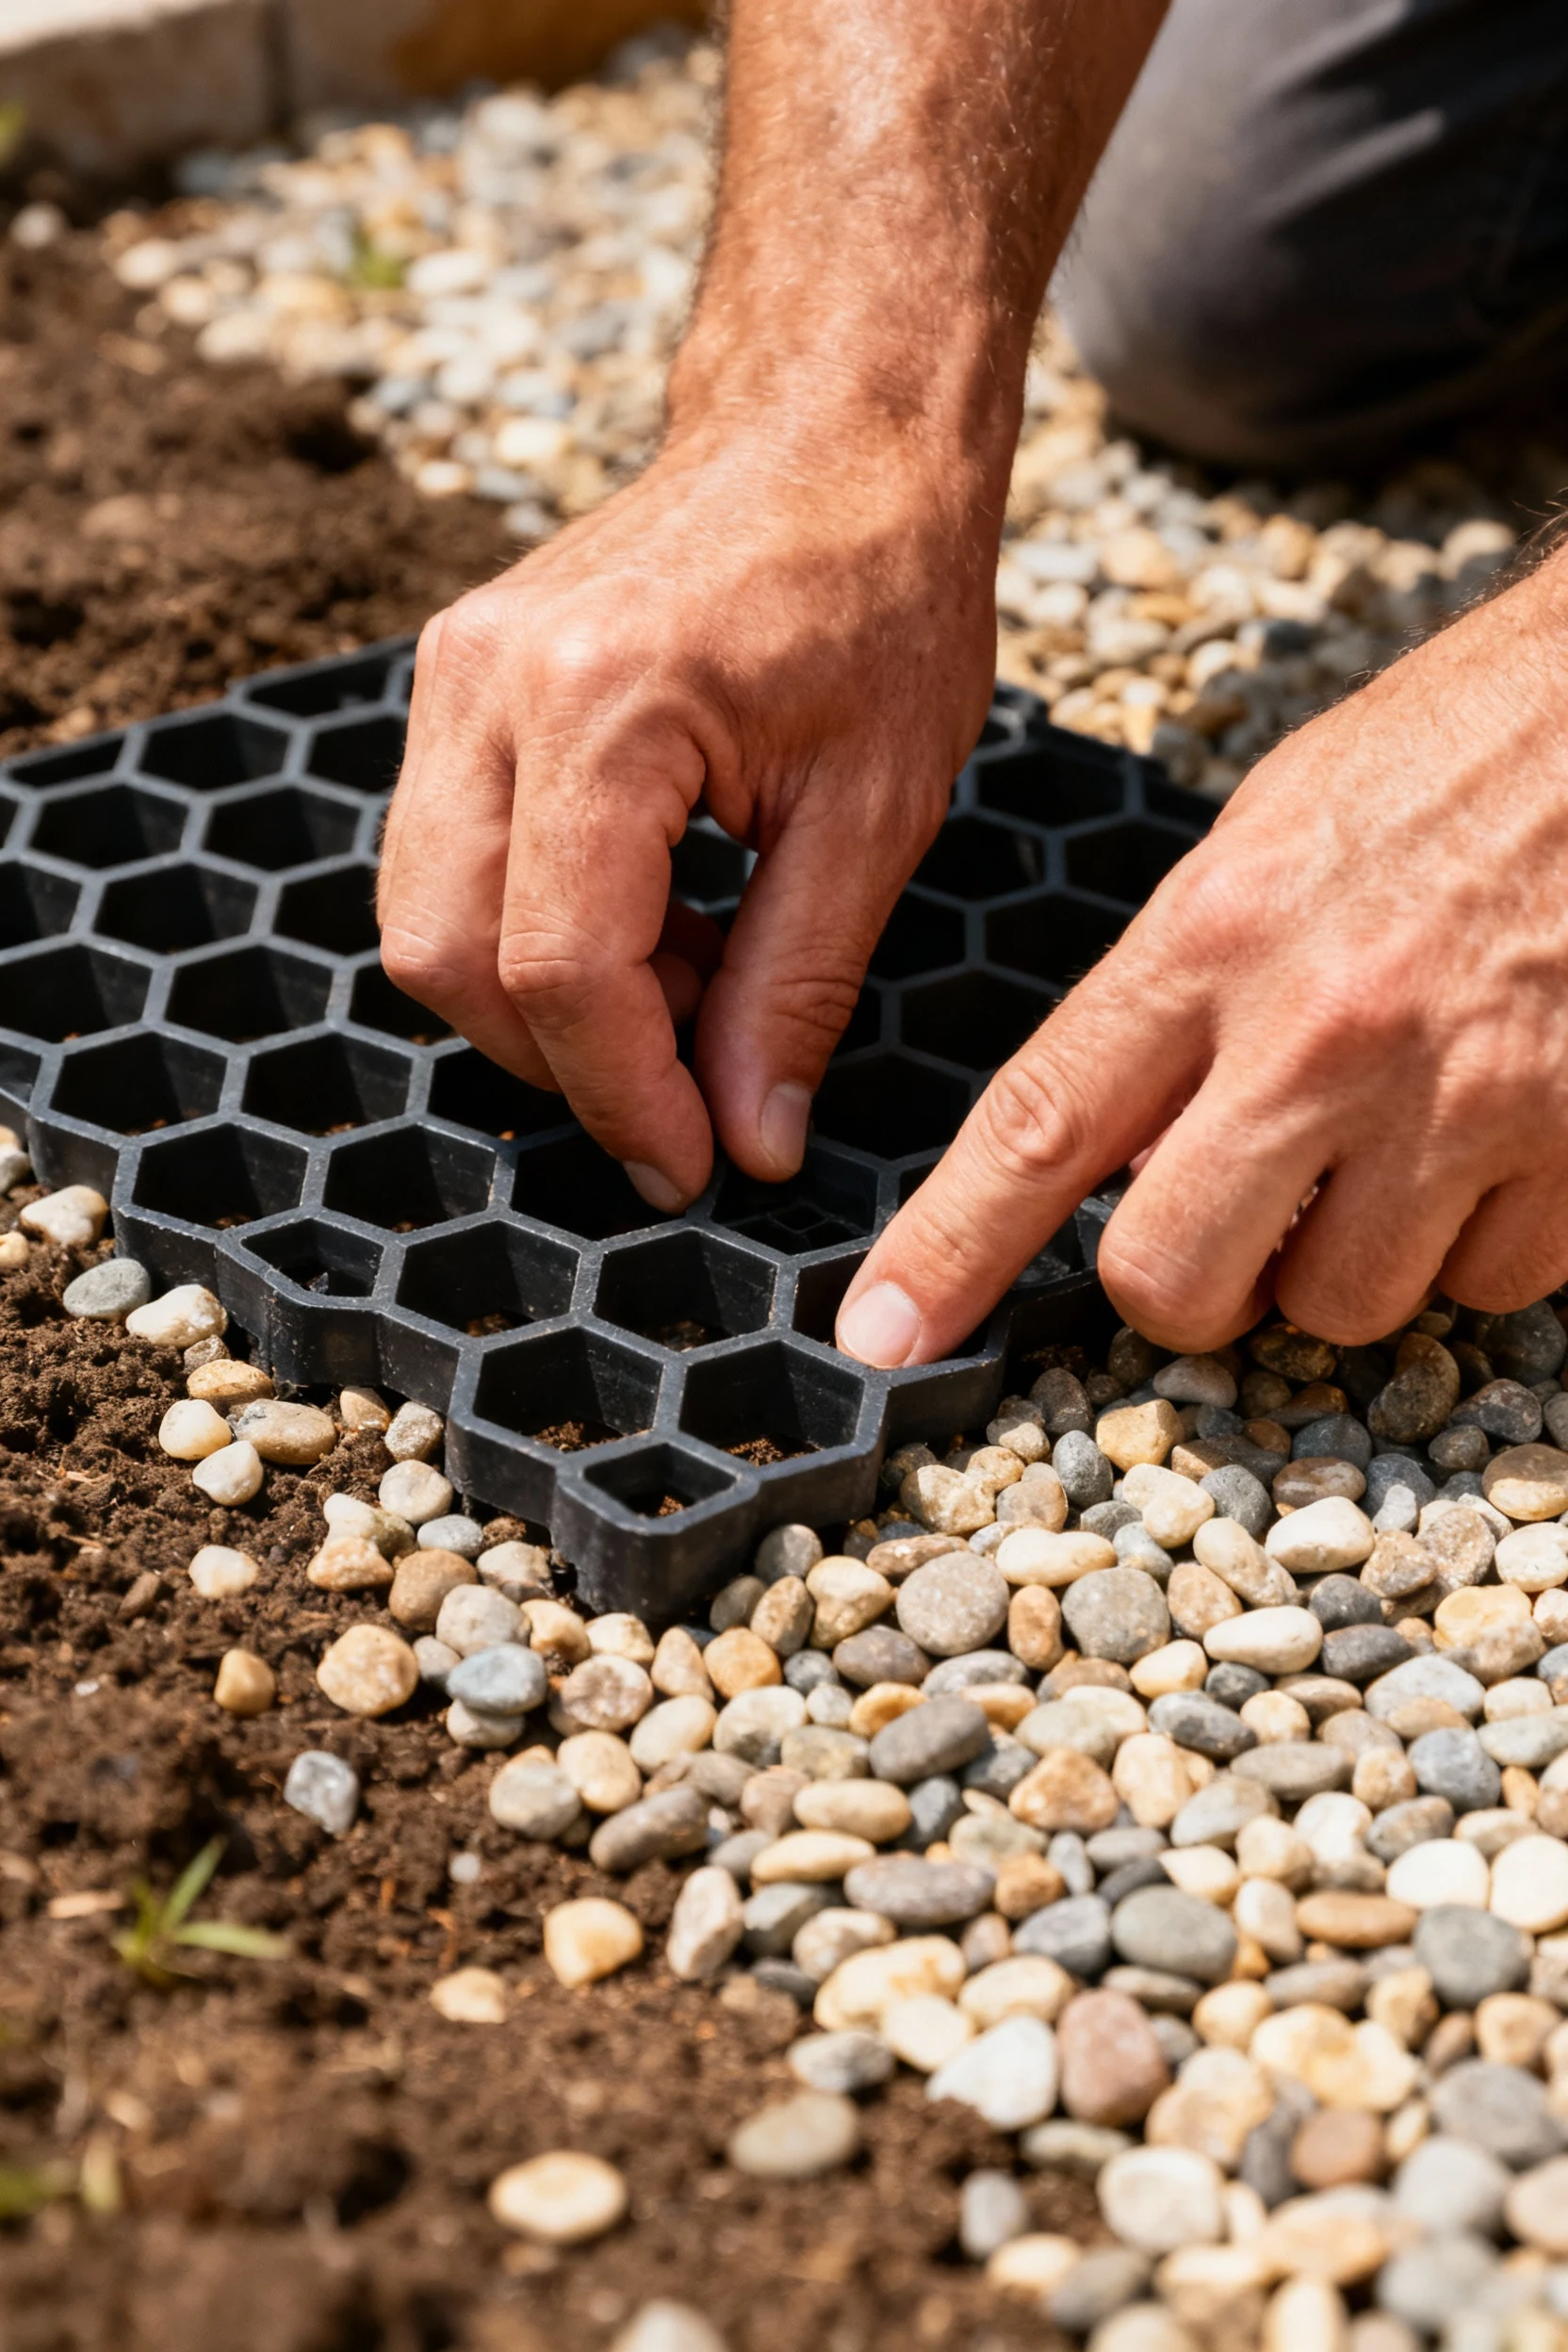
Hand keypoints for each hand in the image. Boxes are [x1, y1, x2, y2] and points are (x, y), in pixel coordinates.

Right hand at [378, 0, 1168, 1211]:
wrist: (833, 428)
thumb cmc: (882, 590)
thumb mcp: (877, 811)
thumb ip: (797, 990)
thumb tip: (746, 1143)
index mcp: (602, 706)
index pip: (560, 968)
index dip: (624, 1098)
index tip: (695, 1169)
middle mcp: (488, 686)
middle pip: (452, 957)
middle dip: (568, 1063)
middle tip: (699, 1091)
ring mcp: (451, 676)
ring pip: (425, 918)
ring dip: (546, 1002)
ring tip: (697, 987)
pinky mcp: (453, 682)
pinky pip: (446, 859)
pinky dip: (534, 932)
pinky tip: (658, 926)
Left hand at [836, 547, 1567, 1361]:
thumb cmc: (1460, 754)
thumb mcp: (1270, 836)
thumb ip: (1180, 998)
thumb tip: (1119, 1155)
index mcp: (1218, 935)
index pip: (1039, 1127)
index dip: (947, 1249)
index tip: (881, 1332)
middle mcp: (1325, 1030)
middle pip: (1173, 1276)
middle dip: (1185, 1289)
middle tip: (1229, 1231)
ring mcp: (1463, 1096)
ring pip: (1341, 1305)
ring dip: (1348, 1259)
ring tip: (1397, 1140)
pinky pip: (1493, 1284)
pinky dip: (1483, 1242)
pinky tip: (1501, 1136)